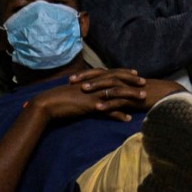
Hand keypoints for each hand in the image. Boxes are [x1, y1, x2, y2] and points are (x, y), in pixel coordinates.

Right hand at [33, 69, 151, 121]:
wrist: (47, 103)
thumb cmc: (60, 97)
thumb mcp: (76, 90)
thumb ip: (88, 89)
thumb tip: (95, 91)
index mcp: (90, 80)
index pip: (110, 73)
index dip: (124, 72)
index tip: (136, 74)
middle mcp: (93, 85)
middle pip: (116, 80)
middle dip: (131, 81)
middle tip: (145, 82)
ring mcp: (92, 95)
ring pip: (115, 93)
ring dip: (130, 95)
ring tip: (142, 99)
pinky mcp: (89, 106)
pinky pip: (107, 110)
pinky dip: (118, 114)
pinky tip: (127, 119)